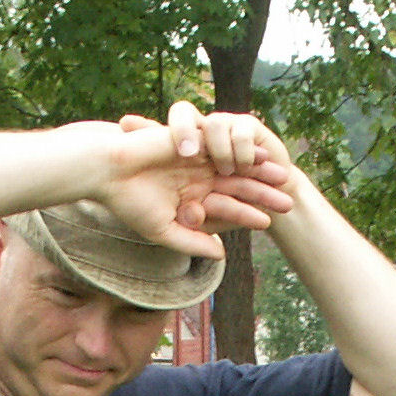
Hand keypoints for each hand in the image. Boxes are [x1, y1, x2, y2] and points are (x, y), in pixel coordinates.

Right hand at [112, 104, 293, 247]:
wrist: (107, 171)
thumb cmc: (129, 203)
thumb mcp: (163, 231)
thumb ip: (192, 241)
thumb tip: (222, 255)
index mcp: (191, 199)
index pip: (225, 207)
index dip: (247, 215)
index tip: (267, 223)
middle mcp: (197, 178)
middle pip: (237, 186)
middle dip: (262, 194)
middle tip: (288, 202)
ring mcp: (196, 159)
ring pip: (234, 166)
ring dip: (258, 171)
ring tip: (283, 178)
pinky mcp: (192, 140)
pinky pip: (222, 144)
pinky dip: (240, 149)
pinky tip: (262, 155)